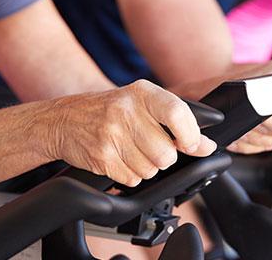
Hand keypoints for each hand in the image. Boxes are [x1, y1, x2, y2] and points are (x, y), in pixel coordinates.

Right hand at [45, 80, 215, 186]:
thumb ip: (177, 122)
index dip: (190, 136)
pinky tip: (118, 159)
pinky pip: (132, 179)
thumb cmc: (109, 111)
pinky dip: (130, 175)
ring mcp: (111, 134)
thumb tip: (207, 146)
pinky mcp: (101, 156)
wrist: (63, 120)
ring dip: (146, 167)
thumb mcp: (142, 105)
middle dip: (163, 157)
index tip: (190, 145)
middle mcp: (126, 110)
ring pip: (151, 170)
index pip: (177, 114)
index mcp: (142, 93)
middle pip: (166, 153)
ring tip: (130, 151)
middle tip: (149, 146)